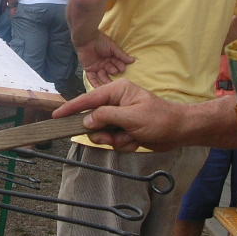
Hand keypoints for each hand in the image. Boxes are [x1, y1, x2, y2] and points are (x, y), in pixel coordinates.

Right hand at [53, 79, 181, 151]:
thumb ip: (106, 116)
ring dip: (115, 140)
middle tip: (113, 137)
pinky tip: (136, 141)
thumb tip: (86, 121)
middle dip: (103, 133)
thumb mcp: (131, 117)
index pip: (88, 99)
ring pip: (102, 133)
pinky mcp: (124, 130)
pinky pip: (113, 141)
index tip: (57, 116)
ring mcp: (119, 117)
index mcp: (117, 91)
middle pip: (93, 120)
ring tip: (131, 138)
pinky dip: (124, 144)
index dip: (72, 108)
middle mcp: (116, 103)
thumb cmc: (160, 119)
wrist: (179, 131)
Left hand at [74, 31, 134, 87]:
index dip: (119, 66)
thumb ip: (122, 55)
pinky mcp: (89, 70)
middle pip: (110, 72)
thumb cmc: (100, 41)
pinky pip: (92, 78)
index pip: (117, 64)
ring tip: (109, 83)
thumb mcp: (113, 48)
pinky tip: (99, 88)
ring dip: (106, 80)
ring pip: (102, 76)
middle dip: (113, 73)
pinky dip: (95, 83)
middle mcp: (104, 64)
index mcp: (111, 58)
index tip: (123, 68)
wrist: (87, 38)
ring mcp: (97, 67)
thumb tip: (133, 60)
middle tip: (116, 75)